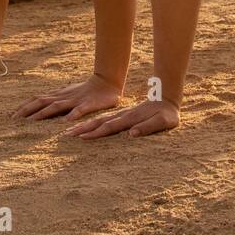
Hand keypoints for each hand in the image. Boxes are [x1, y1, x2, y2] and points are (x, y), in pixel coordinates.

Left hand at [13, 75, 122, 120]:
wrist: (108, 81)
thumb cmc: (88, 90)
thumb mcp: (70, 93)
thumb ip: (58, 100)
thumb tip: (44, 108)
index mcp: (60, 95)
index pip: (38, 99)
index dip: (25, 107)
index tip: (12, 116)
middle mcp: (64, 97)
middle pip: (42, 102)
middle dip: (27, 111)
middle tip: (14, 120)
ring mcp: (75, 100)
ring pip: (56, 106)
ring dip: (43, 113)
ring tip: (31, 121)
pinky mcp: (88, 104)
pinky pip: (80, 110)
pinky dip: (72, 115)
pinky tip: (66, 122)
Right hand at [61, 99, 178, 138]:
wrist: (167, 96)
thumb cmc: (167, 113)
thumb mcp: (163, 121)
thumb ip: (148, 127)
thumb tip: (132, 134)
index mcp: (130, 118)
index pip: (110, 127)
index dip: (96, 133)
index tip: (82, 137)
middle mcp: (123, 116)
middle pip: (99, 122)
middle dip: (83, 129)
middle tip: (67, 134)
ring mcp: (122, 114)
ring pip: (99, 120)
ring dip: (85, 125)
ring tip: (70, 130)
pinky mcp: (123, 115)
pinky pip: (104, 119)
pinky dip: (93, 122)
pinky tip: (86, 126)